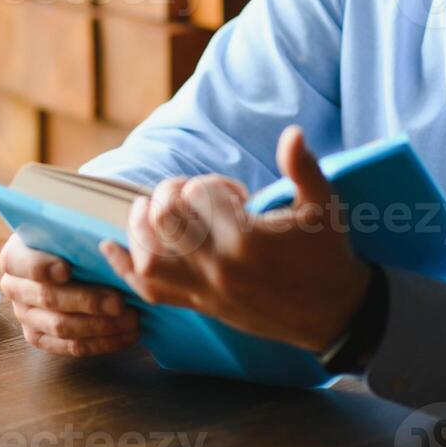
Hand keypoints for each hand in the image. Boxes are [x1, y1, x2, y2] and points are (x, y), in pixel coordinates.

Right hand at [0, 232, 139, 356]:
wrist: (65, 259)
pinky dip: (101, 343)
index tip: (66, 269)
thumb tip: (110, 248)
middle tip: (118, 302)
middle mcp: (14, 288)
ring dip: (100, 326)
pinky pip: (70, 347)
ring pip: (61, 327)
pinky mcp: (40, 337)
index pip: (25, 263)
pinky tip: (125, 335)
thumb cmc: (71, 241)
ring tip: (131, 319)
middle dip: (87, 301)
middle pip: (48, 299)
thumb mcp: (71, 231)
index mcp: (15, 256)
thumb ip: (82, 238)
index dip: (43, 267)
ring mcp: (25, 316)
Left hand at [100, 125, 371, 352]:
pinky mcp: (199, 306)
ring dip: (143, 226)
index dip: (213, 183)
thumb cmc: (327, 254)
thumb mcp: (323, 206)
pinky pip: (149, 291)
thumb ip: (303, 167)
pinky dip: (124, 269)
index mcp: (247, 239)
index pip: (198, 193)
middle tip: (192, 195)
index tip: (237, 194)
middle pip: (162, 218)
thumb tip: (292, 133)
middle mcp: (219, 267)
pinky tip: (112, 248)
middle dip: (171, 194)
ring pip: (146, 256)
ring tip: (158, 212)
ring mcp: (205, 290)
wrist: (333, 314)